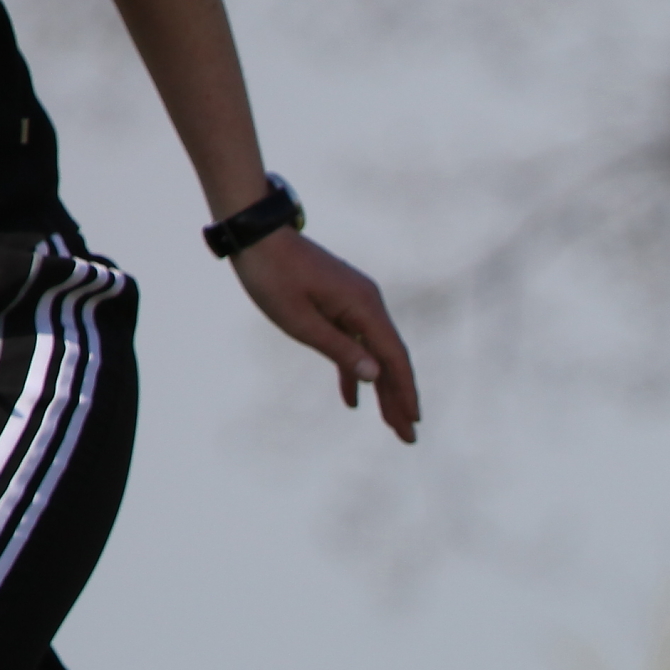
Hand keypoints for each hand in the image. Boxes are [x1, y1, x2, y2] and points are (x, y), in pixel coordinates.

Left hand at [230, 229, 418, 440]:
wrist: (256, 232)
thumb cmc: (273, 274)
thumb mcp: (300, 320)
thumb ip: (339, 349)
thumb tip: (376, 376)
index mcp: (363, 307)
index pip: (394, 358)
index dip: (405, 392)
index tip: (413, 422)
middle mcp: (368, 304)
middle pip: (390, 359)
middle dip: (398, 398)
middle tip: (408, 437)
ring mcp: (356, 302)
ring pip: (375, 352)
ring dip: (381, 387)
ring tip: (388, 423)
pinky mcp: (341, 302)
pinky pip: (356, 341)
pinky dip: (356, 368)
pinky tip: (353, 399)